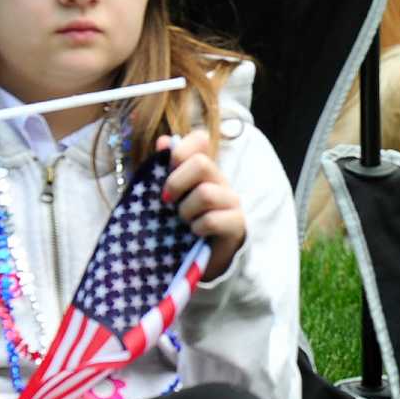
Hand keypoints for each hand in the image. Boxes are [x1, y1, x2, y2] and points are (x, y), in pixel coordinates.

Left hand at [159, 130, 245, 281]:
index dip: (182, 148)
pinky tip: (195, 233)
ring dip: (186, 210)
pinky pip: (212, 220)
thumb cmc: (182, 224)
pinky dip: (198, 227)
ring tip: (183, 221)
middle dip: (176, 182)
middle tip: (168, 200)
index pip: (200, 140)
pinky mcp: (237, 225)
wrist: (202, 259)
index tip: (168, 168)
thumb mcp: (170, 197)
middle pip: (202, 164)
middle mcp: (220, 181)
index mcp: (203, 170)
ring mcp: (231, 202)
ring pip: (206, 194)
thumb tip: (163, 142)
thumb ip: (164, 171)